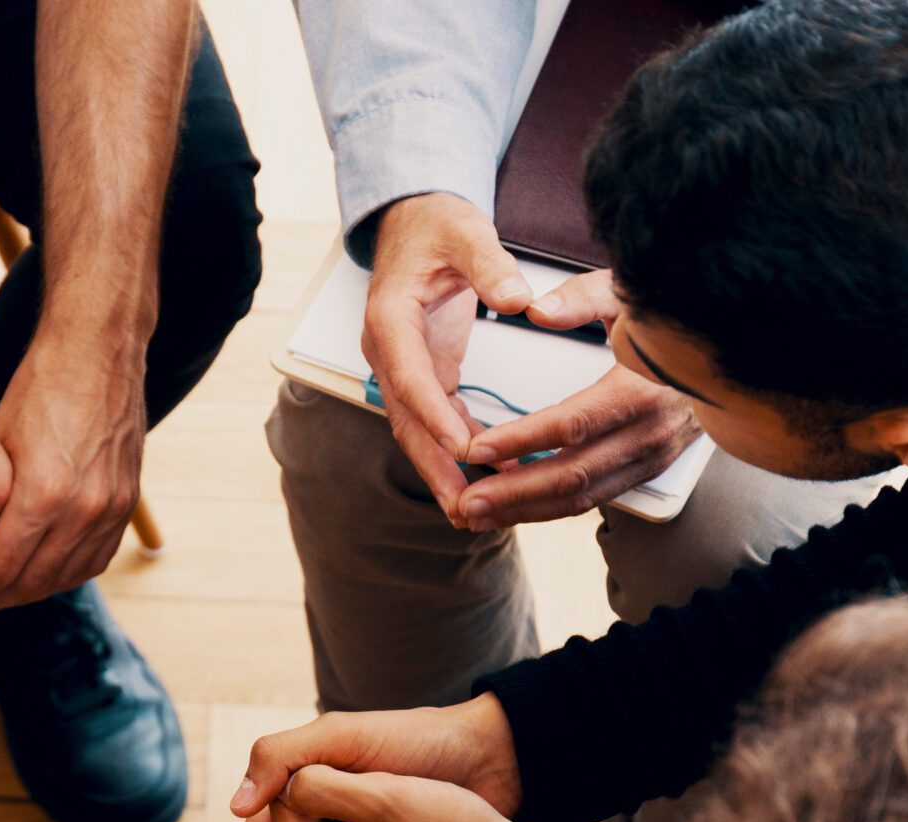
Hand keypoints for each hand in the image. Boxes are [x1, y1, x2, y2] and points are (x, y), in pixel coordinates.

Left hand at [0, 335, 144, 621]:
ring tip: (0, 595)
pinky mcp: (126, 504)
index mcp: (42, 492)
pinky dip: (65, 574)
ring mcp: (109, 508)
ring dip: (29, 592)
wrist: (99, 351)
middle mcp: (82, 509)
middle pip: (31, 581)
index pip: (0, 568)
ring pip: (65, 577)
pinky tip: (41, 576)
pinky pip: (94, 559)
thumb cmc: (38, 387)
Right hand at [362, 193, 530, 524]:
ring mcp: (402, 366)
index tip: (464, 447)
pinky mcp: (423, 372)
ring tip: (474, 512)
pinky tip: (488, 474)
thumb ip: (491, 263)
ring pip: (417, 430)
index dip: (435, 415)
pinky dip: (458, 449)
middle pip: (407, 421)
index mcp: (391, 318)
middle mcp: (388, 351)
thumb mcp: (466, 231)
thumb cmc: (436, 225)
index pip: (410, 376)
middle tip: (464, 507)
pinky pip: (436, 420)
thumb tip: (519, 300)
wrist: (413, 222)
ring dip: (443, 471)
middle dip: (435, 467)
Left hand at [453, 270, 698, 528]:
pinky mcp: (650, 469)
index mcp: (643, 389)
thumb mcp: (631, 292)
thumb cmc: (675, 317)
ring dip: (528, 511)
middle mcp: (651, 433)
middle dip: (514, 493)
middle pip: (573, 476)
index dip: (520, 441)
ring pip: (584, 497)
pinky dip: (552, 507)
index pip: (570, 425)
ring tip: (479, 513)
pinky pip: (596, 497)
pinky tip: (516, 507)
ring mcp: (653, 457)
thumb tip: (535, 310)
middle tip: (466, 500)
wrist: (736, 349)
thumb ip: (581, 297)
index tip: (476, 448)